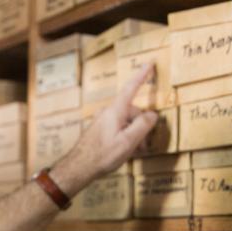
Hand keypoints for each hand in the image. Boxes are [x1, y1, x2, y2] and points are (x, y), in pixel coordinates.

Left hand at [51, 64, 159, 194]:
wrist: (79, 166)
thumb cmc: (103, 154)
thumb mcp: (128, 141)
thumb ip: (142, 125)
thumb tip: (152, 114)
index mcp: (115, 110)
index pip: (131, 88)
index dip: (142, 75)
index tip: (149, 63)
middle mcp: (108, 112)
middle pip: (133, 111)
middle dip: (142, 125)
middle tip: (144, 145)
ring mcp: (103, 120)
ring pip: (126, 121)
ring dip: (134, 134)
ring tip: (135, 151)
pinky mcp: (100, 129)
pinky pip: (118, 128)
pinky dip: (125, 136)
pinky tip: (125, 151)